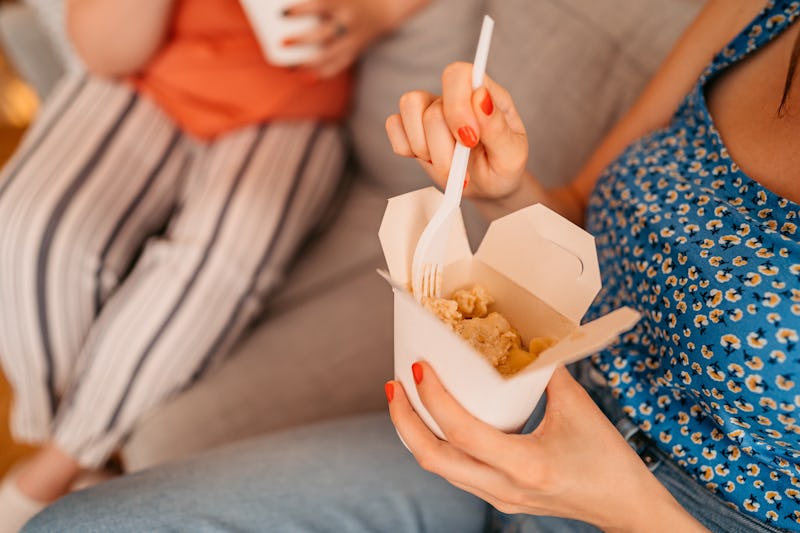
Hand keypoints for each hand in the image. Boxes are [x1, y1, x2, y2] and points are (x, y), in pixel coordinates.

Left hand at [284, 0, 414, 77]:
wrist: (386, 8)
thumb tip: (280, 1)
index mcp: (341, 1)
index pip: (318, 6)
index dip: (300, 10)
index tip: (281, 13)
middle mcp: (348, 21)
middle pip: (323, 34)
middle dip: (302, 40)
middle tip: (282, 43)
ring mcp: (353, 38)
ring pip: (330, 54)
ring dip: (310, 63)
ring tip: (291, 69)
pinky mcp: (355, 50)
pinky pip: (340, 64)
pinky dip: (324, 73)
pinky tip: (307, 79)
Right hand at [385, 62, 529, 201]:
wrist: (490, 187)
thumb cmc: (503, 167)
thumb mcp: (512, 154)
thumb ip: (498, 127)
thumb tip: (480, 98)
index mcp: (485, 94)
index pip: (459, 74)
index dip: (457, 107)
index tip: (469, 140)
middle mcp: (456, 97)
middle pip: (432, 108)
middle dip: (443, 148)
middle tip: (462, 169)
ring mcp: (432, 110)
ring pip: (409, 111)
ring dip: (425, 149)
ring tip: (447, 166)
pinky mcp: (413, 127)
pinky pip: (394, 125)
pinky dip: (406, 147)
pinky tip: (428, 159)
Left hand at [386, 363, 707, 532]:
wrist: (625, 508)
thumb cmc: (608, 460)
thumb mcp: (579, 407)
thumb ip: (545, 371)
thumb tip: (521, 339)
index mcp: (527, 465)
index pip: (462, 432)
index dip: (434, 398)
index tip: (419, 366)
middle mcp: (504, 488)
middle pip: (433, 458)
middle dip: (403, 420)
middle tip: (394, 384)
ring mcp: (499, 498)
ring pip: (439, 468)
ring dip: (415, 433)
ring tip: (405, 398)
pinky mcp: (499, 499)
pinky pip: (454, 472)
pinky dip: (436, 444)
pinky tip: (434, 420)